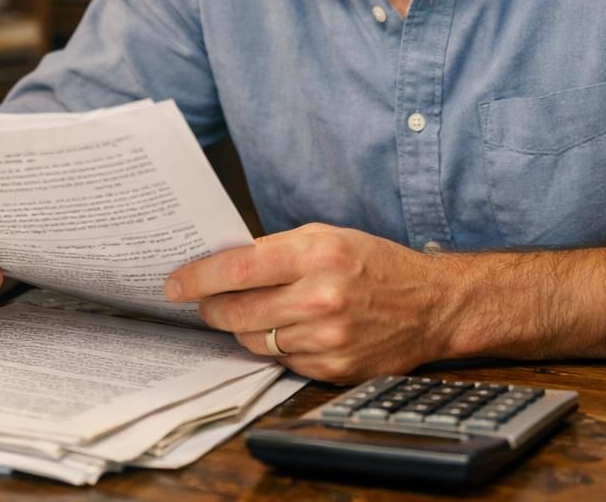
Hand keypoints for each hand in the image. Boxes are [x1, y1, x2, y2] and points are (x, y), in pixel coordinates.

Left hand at [163, 223, 461, 383]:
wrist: (430, 305)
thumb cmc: (375, 264)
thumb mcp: (328, 237)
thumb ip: (276, 250)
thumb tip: (222, 265)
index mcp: (317, 254)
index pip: (238, 269)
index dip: (198, 278)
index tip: (174, 283)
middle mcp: (320, 298)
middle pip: (238, 312)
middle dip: (212, 308)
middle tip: (204, 302)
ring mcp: (327, 339)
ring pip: (254, 340)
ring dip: (244, 328)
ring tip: (252, 313)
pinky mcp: (332, 369)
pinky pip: (281, 361)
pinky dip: (276, 346)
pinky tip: (289, 330)